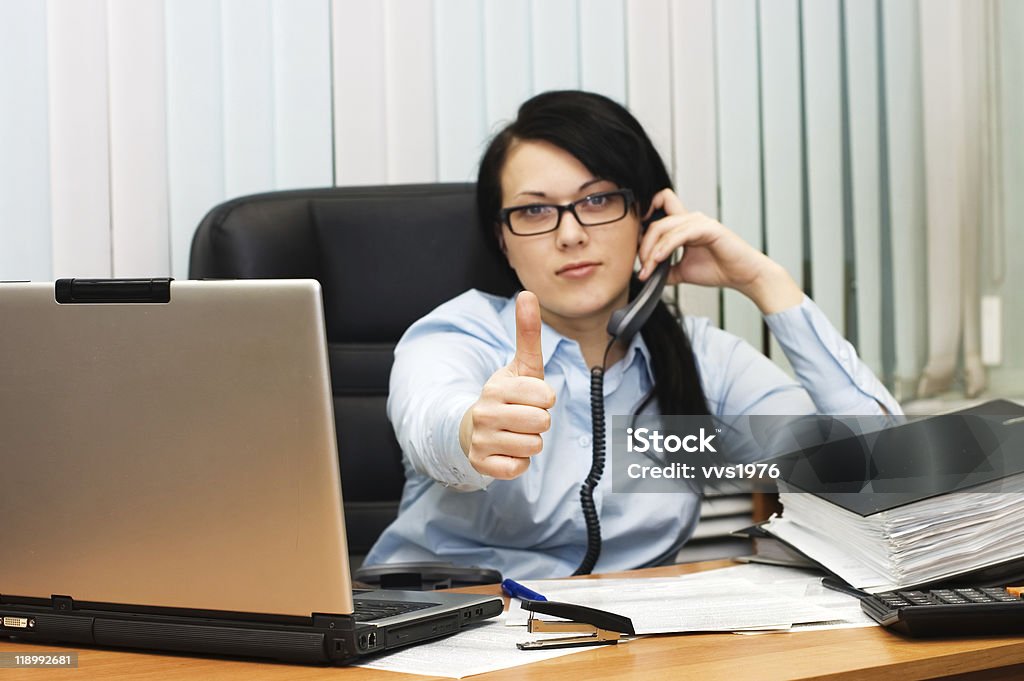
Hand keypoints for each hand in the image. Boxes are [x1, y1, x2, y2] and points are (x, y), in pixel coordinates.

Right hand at [460, 291, 555, 478]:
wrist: (474, 428)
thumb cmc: (506, 396)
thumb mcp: (520, 366)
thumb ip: (527, 332)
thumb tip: (527, 293)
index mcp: (497, 387)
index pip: (545, 396)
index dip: (544, 398)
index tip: (531, 397)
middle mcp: (485, 413)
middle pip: (542, 422)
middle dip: (540, 421)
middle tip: (523, 417)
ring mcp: (482, 440)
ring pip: (534, 445)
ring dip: (530, 442)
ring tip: (515, 433)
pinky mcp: (482, 464)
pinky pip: (519, 467)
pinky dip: (519, 462)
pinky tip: (507, 450)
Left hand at [636, 188, 803, 314]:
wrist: (744, 276)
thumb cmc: (719, 270)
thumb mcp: (684, 272)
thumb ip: (666, 270)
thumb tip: (647, 275)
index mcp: (685, 225)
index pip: (661, 204)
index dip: (645, 216)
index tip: (636, 243)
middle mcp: (691, 219)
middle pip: (656, 221)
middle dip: (643, 246)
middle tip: (642, 268)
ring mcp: (700, 222)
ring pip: (663, 227)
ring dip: (650, 250)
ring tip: (648, 269)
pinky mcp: (708, 229)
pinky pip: (678, 235)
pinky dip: (664, 248)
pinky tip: (658, 260)